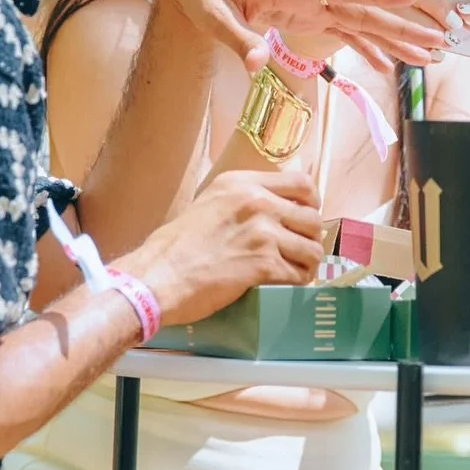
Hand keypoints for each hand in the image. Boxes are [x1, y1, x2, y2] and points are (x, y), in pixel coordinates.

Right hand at [124, 167, 324, 323]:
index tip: (305, 220)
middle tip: (299, 253)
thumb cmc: (175, 247)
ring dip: (307, 264)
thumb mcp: (209, 204)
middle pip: (312, 218)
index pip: (301, 184)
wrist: (157, 277)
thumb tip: (274, 208)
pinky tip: (286, 286)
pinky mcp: (264, 263)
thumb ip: (241, 201)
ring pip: (312, 248)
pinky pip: (299, 274)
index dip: (311, 204)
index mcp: (242, 183)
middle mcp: (257, 202)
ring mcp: (262, 232)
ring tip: (295, 273)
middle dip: (310, 239)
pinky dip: (297, 283)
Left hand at [157, 0, 444, 74]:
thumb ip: (237, 38)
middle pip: (364, 10)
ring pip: (361, 22)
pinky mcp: (306, 17)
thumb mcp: (209, 13)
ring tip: (428, 54)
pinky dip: (367, 48)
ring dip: (394, 38)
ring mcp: (311, 6)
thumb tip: (259, 65)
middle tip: (438, 39)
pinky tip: (388, 65)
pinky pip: (344, 33)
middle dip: (402, 25)